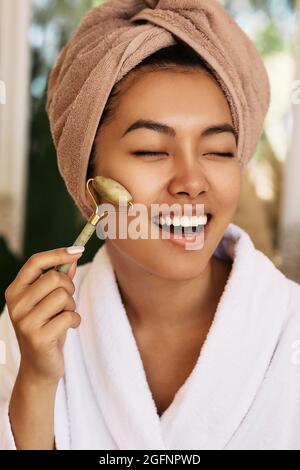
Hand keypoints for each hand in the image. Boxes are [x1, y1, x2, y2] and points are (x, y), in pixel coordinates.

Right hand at [4, 247, 83, 385]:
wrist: (39, 367)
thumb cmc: (47, 328)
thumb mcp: (50, 302)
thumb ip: (59, 279)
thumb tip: (72, 258)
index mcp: (15, 291)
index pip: (35, 262)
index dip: (58, 253)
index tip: (79, 249)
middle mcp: (16, 304)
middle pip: (54, 278)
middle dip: (69, 288)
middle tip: (66, 302)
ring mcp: (25, 321)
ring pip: (63, 296)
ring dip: (71, 306)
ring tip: (63, 317)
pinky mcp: (38, 337)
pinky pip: (69, 316)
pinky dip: (75, 321)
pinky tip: (67, 329)